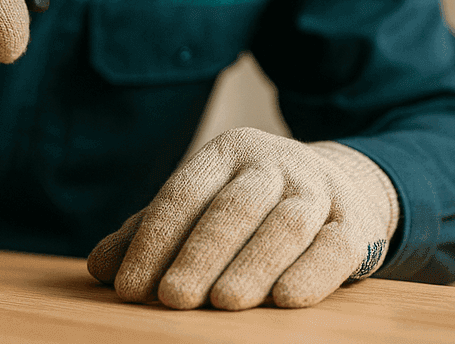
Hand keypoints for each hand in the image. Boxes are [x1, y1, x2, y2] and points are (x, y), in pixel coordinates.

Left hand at [87, 127, 397, 309]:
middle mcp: (273, 163)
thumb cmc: (249, 207)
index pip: (183, 193)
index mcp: (226, 152)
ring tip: (224, 302)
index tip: (130, 287)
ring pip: (285, 224)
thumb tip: (98, 267)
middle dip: (200, 254)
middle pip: (233, 207)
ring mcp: (317, 189)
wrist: (339, 187)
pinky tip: (285, 298)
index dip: (154, 241)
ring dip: (253, 264)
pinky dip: (312, 272)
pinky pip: (335, 246)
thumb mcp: (199, 208)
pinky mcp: (355, 222)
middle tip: (172, 298)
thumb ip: (149, 234)